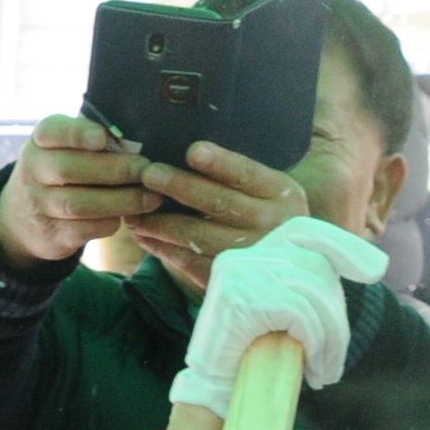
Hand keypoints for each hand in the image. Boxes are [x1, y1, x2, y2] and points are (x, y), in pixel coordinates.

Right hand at [0, 115, 156, 270]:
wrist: (21, 217)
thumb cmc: (60, 171)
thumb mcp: (63, 147)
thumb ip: (93, 139)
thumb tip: (135, 144)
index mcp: (40, 141)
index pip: (52, 131)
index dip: (77, 134)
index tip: (102, 138)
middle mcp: (33, 171)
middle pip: (70, 170)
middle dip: (115, 170)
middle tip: (146, 170)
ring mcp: (38, 205)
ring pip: (80, 204)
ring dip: (121, 201)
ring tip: (151, 197)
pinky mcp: (51, 234)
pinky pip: (85, 229)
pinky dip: (111, 221)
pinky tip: (130, 215)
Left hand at [134, 139, 314, 280]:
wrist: (296, 272)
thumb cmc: (272, 220)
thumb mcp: (271, 194)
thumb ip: (240, 177)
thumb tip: (189, 154)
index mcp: (282, 193)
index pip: (247, 174)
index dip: (220, 162)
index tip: (192, 151)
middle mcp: (269, 223)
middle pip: (217, 202)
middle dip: (178, 186)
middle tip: (148, 174)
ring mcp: (250, 253)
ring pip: (196, 234)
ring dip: (159, 222)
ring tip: (134, 211)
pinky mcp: (231, 278)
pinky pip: (190, 262)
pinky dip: (163, 249)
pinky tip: (144, 237)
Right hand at [173, 216, 386, 419]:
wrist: (210, 393)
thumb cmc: (249, 359)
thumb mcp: (281, 315)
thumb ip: (305, 287)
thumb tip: (367, 266)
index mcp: (250, 255)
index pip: (304, 230)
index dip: (344, 245)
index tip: (376, 269)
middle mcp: (242, 257)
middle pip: (316, 266)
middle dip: (337, 315)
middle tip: (334, 360)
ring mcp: (239, 273)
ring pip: (313, 293)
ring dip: (330, 339)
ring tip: (326, 371)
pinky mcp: (241, 297)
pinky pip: (300, 313)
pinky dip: (316, 343)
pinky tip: (312, 368)